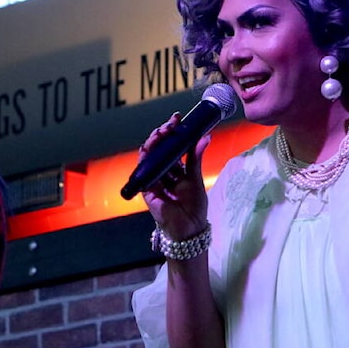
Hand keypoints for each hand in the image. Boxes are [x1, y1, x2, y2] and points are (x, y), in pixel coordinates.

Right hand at [139, 112, 210, 240]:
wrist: (190, 228)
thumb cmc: (194, 207)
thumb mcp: (196, 178)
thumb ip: (195, 158)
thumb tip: (205, 136)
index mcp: (176, 170)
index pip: (172, 147)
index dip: (173, 133)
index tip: (178, 119)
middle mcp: (164, 173)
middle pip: (159, 149)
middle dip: (163, 134)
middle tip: (170, 124)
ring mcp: (154, 180)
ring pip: (150, 156)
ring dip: (154, 142)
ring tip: (162, 131)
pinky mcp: (147, 188)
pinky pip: (144, 170)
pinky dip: (146, 157)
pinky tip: (151, 147)